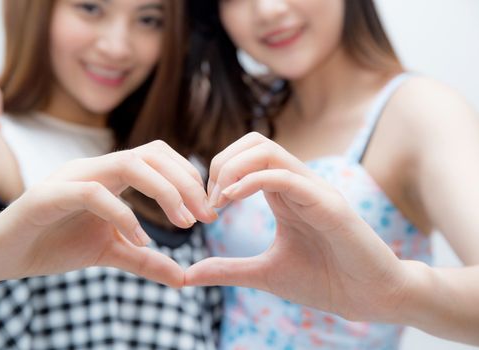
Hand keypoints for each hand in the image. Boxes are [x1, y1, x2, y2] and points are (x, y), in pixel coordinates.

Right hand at [0, 141, 215, 287]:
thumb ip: (146, 261)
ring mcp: (71, 177)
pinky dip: (123, 214)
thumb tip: (184, 278)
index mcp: (110, 175)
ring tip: (183, 224)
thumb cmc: (54, 244)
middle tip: (207, 216)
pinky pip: (94, 194)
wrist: (2, 254)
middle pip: (151, 154)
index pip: (158, 157)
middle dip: (186, 182)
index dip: (188, 177)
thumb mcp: (110, 252)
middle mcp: (94, 168)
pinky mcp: (49, 195)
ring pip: (127, 164)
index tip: (208, 209)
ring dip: (164, 191)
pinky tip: (139, 240)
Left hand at [186, 132, 410, 320]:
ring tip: (220, 200)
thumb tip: (188, 274)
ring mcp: (313, 189)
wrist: (370, 299)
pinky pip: (285, 176)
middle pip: (253, 142)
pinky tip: (233, 200)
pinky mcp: (328, 203)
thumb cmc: (325, 281)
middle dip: (221, 162)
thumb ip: (227, 269)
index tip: (207, 208)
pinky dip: (252, 180)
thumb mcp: (264, 274)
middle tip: (211, 200)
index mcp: (284, 194)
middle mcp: (297, 184)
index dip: (218, 173)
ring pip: (267, 150)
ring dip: (233, 168)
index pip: (246, 157)